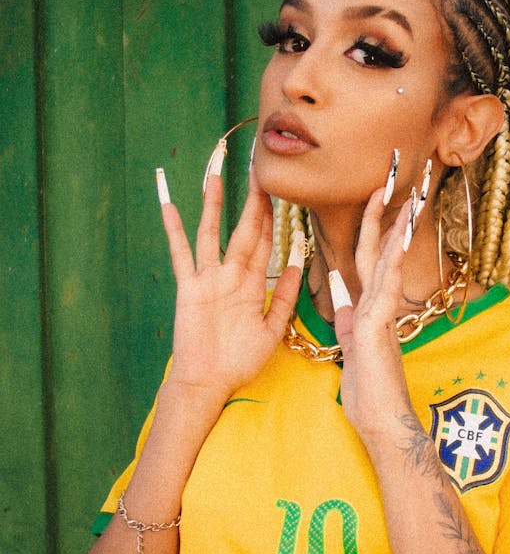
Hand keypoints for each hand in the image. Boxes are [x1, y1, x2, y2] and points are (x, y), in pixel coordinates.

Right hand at [159, 167, 301, 409]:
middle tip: (257, 169)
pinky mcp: (189, 288)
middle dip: (251, 201)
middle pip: (243, 230)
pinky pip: (181, 254)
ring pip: (211, 233)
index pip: (265, 244)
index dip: (273, 219)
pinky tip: (168, 205)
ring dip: (213, 204)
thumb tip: (296, 266)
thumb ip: (283, 299)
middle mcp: (230, 276)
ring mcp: (208, 279)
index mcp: (252, 285)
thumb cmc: (239, 362)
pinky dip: (174, 229)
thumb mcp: (271, 330)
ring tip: (215, 173)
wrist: (209, 383)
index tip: (280, 191)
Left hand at [333, 189, 414, 438]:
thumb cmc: (369, 394)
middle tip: (393, 177)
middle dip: (387, 212)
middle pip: (380, 248)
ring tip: (407, 191)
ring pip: (387, 258)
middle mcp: (379, 304)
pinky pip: (383, 284)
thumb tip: (341, 301)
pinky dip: (390, 257)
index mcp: (368, 308)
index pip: (368, 258)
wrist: (382, 424)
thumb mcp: (352, 350)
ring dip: (396, 224)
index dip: (372, 227)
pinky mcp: (377, 325)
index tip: (376, 199)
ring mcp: (381, 313)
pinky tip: (398, 233)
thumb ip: (348, 323)